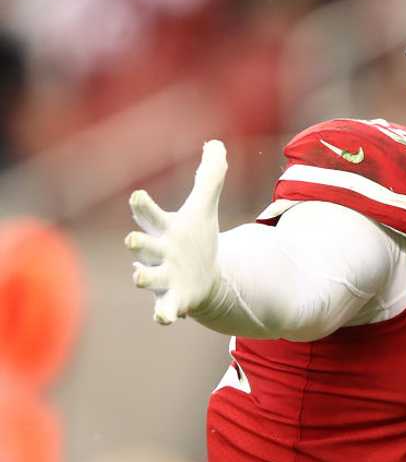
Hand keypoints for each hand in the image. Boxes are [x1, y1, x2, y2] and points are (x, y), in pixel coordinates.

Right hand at [125, 140, 226, 324]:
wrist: (201, 279)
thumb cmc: (196, 239)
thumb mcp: (204, 207)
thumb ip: (210, 176)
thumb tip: (216, 143)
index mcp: (165, 229)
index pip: (150, 214)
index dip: (144, 206)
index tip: (138, 196)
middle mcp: (158, 252)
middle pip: (143, 246)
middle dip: (138, 243)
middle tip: (133, 240)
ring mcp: (164, 277)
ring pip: (148, 277)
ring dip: (143, 277)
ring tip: (138, 276)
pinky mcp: (175, 299)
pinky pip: (164, 308)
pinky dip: (163, 313)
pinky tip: (164, 318)